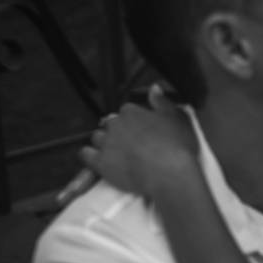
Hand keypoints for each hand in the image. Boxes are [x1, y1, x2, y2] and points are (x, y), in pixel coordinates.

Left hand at [80, 84, 198, 196]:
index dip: (135, 120)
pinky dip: (90, 155)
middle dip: (118, 130)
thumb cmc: (176, 147)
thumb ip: (162, 101)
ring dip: (104, 142)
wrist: (169, 174)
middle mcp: (116, 124)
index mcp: (132, 111)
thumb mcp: (177, 118)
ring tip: (117, 151)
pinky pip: (85, 154)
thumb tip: (155, 88)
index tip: (142, 129)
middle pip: (111, 123)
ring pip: (97, 137)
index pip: (127, 111)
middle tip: (132, 142)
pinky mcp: (101, 162)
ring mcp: (107, 143)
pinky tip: (98, 159)